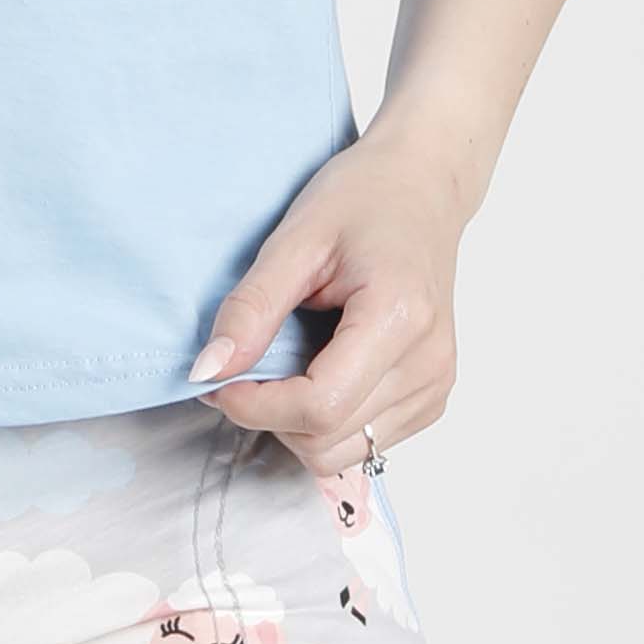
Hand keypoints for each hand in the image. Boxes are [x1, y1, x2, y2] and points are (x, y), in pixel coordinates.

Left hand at [190, 121, 466, 465]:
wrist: (422, 189)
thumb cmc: (365, 199)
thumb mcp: (295, 239)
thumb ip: (251, 309)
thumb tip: (208, 371)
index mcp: (400, 318)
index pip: (319, 407)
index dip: (255, 405)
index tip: (219, 379)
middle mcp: (428, 364)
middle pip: (326, 440)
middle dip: (268, 414)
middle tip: (242, 366)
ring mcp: (435, 386)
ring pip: (340, 454)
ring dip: (294, 423)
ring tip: (285, 363)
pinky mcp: (431, 399)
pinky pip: (364, 443)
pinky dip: (325, 421)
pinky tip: (318, 370)